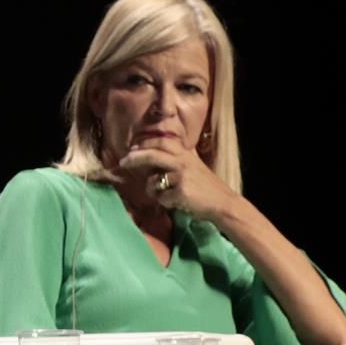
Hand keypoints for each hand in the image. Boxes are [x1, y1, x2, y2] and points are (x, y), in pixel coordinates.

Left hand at [119, 134, 234, 222]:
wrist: (222, 202)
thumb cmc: (204, 186)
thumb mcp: (193, 166)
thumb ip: (176, 159)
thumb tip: (149, 154)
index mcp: (185, 154)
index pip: (162, 141)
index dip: (145, 144)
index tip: (133, 149)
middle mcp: (183, 162)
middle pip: (152, 155)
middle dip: (135, 158)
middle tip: (123, 162)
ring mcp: (181, 176)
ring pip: (152, 181)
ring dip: (153, 190)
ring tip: (165, 194)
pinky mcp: (180, 191)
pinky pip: (161, 198)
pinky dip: (166, 202)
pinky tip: (178, 202)